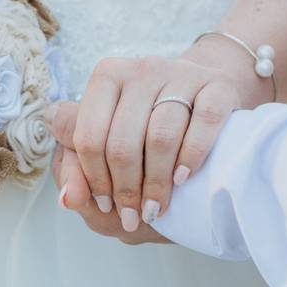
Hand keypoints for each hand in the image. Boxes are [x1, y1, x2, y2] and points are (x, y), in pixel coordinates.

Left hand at [46, 55, 252, 231]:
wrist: (208, 98)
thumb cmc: (149, 127)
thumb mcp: (109, 145)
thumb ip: (79, 170)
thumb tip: (67, 199)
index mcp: (107, 76)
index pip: (89, 136)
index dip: (95, 179)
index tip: (106, 205)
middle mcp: (142, 69)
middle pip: (123, 141)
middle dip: (126, 189)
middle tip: (134, 216)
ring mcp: (182, 74)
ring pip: (161, 136)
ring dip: (157, 183)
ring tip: (156, 208)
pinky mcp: (218, 86)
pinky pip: (203, 123)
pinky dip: (191, 156)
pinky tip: (183, 178)